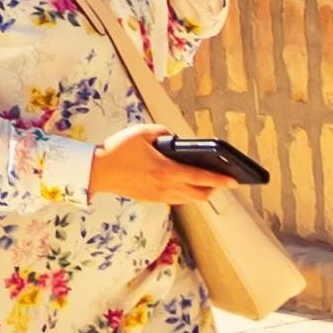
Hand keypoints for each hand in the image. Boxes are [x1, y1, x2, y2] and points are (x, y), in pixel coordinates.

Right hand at [88, 123, 226, 203]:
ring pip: (189, 199)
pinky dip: (186, 192)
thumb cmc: (118, 150)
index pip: (201, 178)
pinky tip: (184, 182)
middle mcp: (166, 188)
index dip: (220, 180)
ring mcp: (159, 196)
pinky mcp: (152, 199)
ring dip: (200, 191)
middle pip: (200, 195)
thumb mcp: (140, 133)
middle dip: (214, 188)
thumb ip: (162, 132)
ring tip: (206, 180)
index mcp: (166, 171)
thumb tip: (174, 138)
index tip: (235, 180)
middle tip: (222, 179)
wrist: (97, 171)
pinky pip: (177, 199)